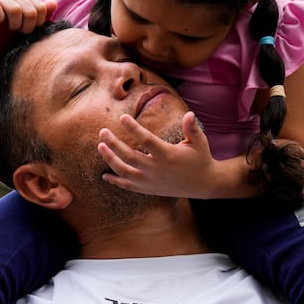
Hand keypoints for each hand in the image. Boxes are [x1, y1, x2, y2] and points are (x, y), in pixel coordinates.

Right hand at [0, 0, 56, 31]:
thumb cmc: (9, 28)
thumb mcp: (27, 23)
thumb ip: (42, 13)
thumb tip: (54, 4)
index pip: (41, 9)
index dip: (37, 24)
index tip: (29, 30)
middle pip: (31, 12)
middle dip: (26, 27)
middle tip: (19, 31)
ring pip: (15, 10)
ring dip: (13, 24)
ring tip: (9, 28)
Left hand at [97, 111, 232, 198]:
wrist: (203, 184)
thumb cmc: (200, 159)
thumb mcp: (200, 142)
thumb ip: (192, 128)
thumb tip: (189, 114)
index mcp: (167, 155)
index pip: (146, 140)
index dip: (133, 128)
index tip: (123, 117)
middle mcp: (156, 169)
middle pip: (129, 156)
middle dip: (113, 144)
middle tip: (102, 131)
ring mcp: (150, 181)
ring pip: (125, 172)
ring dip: (110, 159)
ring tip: (100, 146)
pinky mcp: (148, 189)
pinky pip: (128, 186)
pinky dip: (115, 181)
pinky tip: (104, 175)